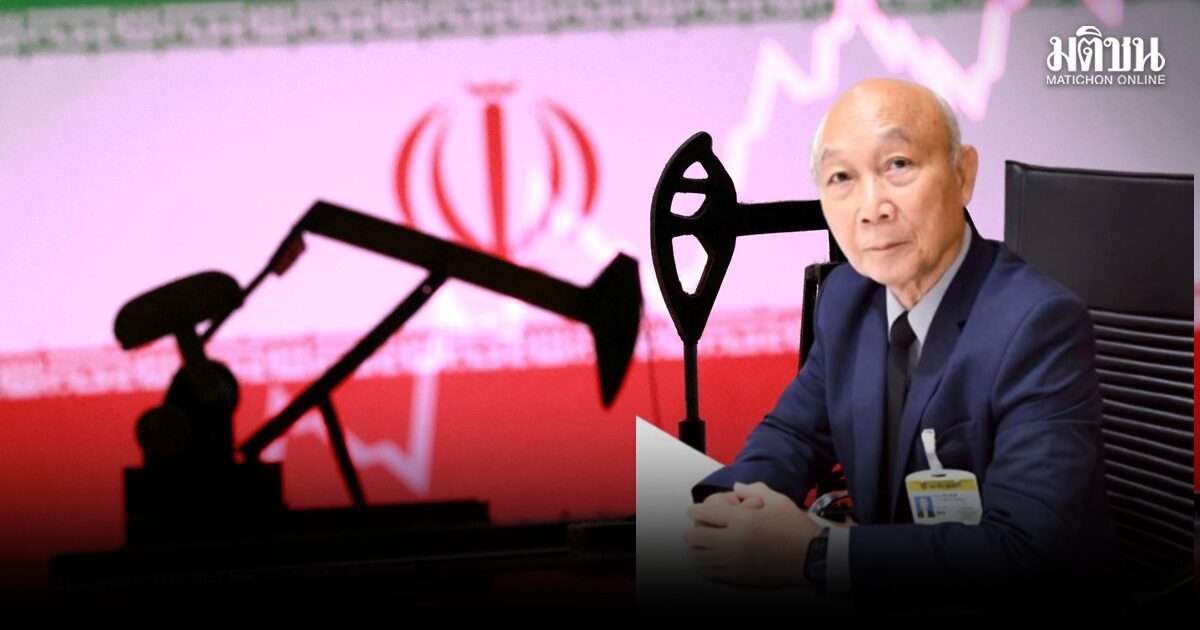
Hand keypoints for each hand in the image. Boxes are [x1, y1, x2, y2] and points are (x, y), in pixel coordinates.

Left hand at [684, 482, 820, 584]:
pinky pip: (709, 572)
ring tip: (702, 545)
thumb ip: (753, 489)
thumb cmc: (794, 526)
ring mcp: (734, 561)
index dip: (695, 510)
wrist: (810, 556)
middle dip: (693, 530)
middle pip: (696, 536)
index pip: (704, 513)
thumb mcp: (776, 500)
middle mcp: (734, 541)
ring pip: (698, 557)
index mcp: (742, 519)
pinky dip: (704, 564)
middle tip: (698, 528)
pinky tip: (710, 559)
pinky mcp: (738, 576)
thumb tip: (736, 487)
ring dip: (696, 548)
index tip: (694, 511)